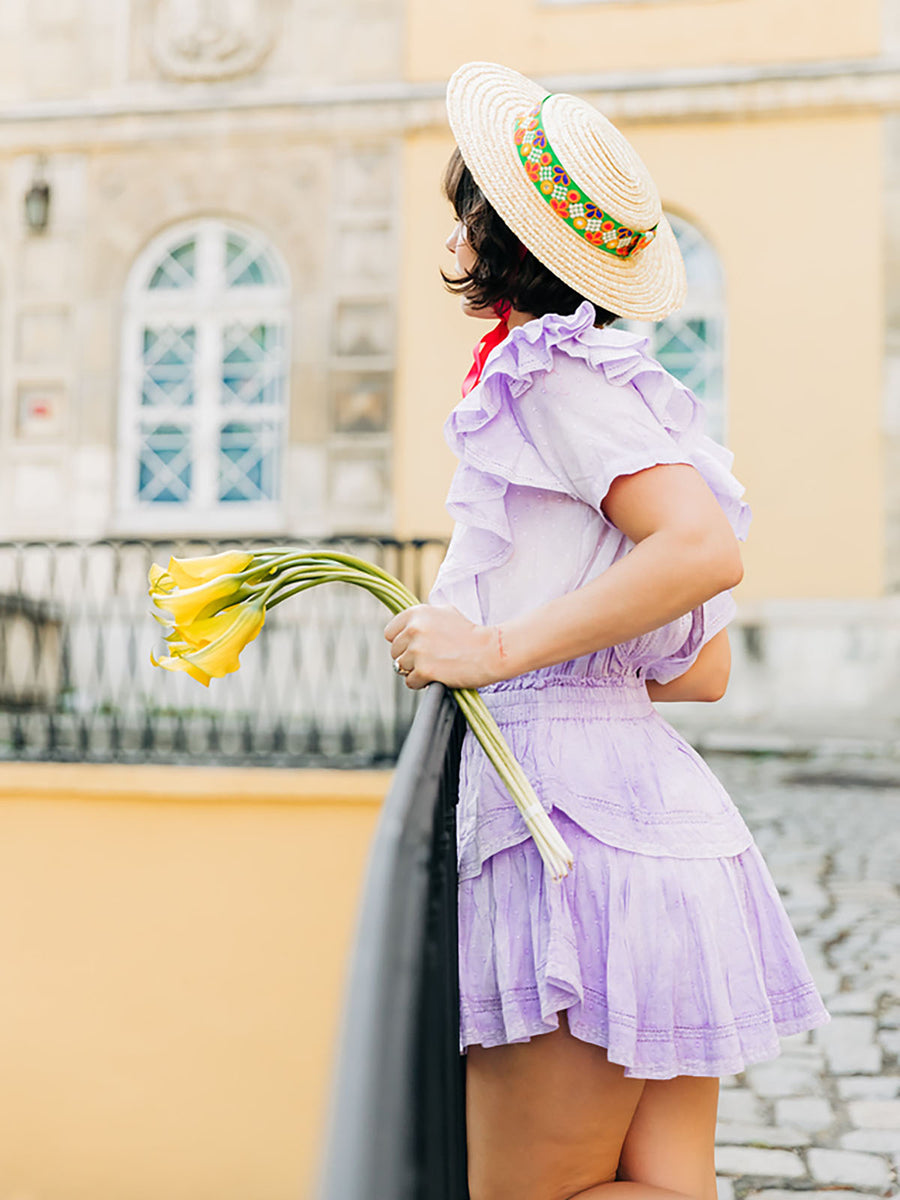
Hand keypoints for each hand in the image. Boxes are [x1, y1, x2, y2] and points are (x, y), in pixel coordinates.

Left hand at [383, 604, 502, 689]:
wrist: (490, 651)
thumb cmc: (471, 633)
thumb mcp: (445, 612)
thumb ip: (422, 618)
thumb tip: (404, 628)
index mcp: (417, 613)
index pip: (390, 633)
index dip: (402, 642)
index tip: (414, 646)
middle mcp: (414, 629)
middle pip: (395, 652)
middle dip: (409, 657)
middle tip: (430, 658)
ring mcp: (418, 650)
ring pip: (401, 668)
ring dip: (415, 671)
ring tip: (435, 666)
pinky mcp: (424, 670)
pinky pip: (410, 682)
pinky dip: (422, 683)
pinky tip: (437, 676)